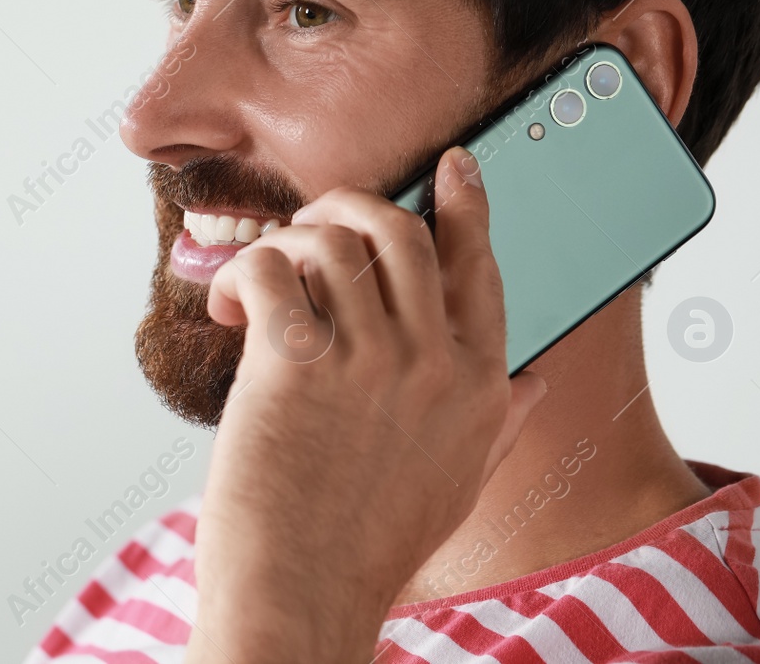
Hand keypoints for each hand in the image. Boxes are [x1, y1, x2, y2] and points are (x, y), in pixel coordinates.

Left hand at [187, 147, 546, 663]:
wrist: (302, 593)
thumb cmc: (368, 542)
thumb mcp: (458, 481)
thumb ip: (499, 421)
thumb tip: (532, 383)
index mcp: (480, 386)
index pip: (481, 269)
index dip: (466, 206)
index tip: (452, 165)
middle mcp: (433, 363)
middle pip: (400, 231)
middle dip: (346, 209)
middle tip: (310, 225)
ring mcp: (369, 361)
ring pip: (331, 240)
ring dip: (286, 244)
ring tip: (261, 284)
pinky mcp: (298, 363)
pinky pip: (273, 268)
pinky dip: (242, 273)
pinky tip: (227, 309)